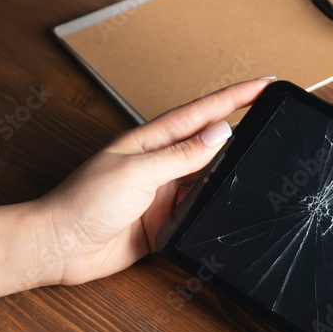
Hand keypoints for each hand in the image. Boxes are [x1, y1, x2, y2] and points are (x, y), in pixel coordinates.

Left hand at [40, 77, 273, 285]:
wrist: (60, 247)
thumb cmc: (82, 203)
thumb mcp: (137, 172)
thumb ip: (181, 155)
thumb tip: (220, 133)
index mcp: (149, 141)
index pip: (201, 113)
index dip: (234, 97)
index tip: (264, 85)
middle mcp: (157, 165)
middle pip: (208, 143)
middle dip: (240, 128)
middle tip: (272, 113)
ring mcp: (160, 195)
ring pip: (206, 181)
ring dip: (228, 174)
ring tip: (258, 161)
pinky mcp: (161, 225)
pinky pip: (196, 216)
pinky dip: (212, 212)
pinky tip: (227, 208)